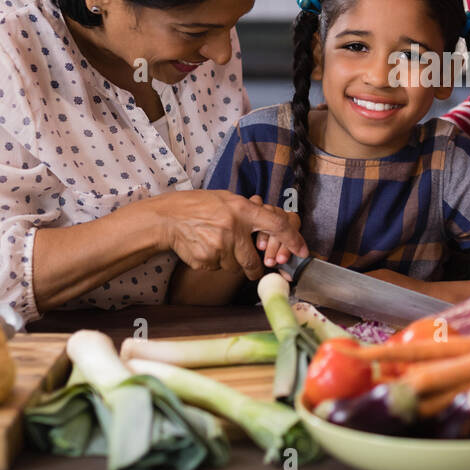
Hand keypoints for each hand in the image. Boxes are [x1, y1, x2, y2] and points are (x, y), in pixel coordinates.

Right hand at [151, 190, 308, 279]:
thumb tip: (271, 225)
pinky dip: (216, 262)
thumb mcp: (227, 200)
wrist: (168, 217)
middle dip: (256, 267)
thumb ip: (249, 212)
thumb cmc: (199, 206)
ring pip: (236, 267)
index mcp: (242, 210)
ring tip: (216, 244)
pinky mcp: (207, 260)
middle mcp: (233, 229)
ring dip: (231, 261)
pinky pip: (219, 269)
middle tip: (255, 266)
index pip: (276, 225)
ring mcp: (219, 246)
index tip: (302, 251)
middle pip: (254, 260)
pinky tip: (205, 248)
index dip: (293, 240)